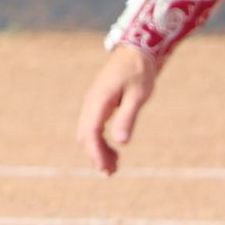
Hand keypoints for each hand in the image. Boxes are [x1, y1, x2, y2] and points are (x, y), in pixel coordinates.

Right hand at [75, 44, 156, 174]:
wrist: (136, 52)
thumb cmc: (139, 73)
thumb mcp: (138, 96)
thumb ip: (128, 118)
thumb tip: (121, 142)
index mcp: (99, 101)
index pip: (91, 133)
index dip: (97, 153)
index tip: (108, 169)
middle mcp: (91, 102)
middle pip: (84, 135)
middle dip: (95, 155)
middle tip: (112, 172)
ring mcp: (92, 102)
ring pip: (86, 132)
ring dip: (97, 150)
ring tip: (114, 165)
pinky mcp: (98, 103)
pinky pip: (92, 126)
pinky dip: (99, 141)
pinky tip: (114, 149)